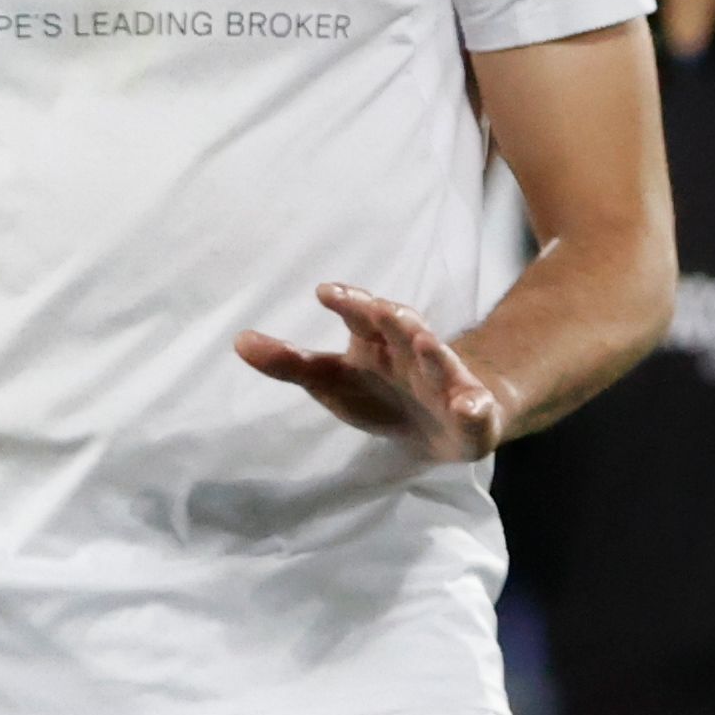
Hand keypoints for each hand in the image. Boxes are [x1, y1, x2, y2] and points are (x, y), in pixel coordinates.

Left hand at [236, 282, 508, 461]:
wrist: (441, 422)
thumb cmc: (378, 391)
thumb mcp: (329, 379)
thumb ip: (288, 363)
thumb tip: (238, 341)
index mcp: (375, 340)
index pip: (360, 314)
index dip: (348, 302)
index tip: (326, 292)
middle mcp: (412, 351)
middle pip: (404, 326)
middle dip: (393, 317)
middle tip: (380, 309)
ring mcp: (446, 380)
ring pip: (442, 362)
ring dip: (435, 352)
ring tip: (425, 343)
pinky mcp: (472, 412)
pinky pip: (475, 410)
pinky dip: (473, 407)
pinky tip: (469, 407)